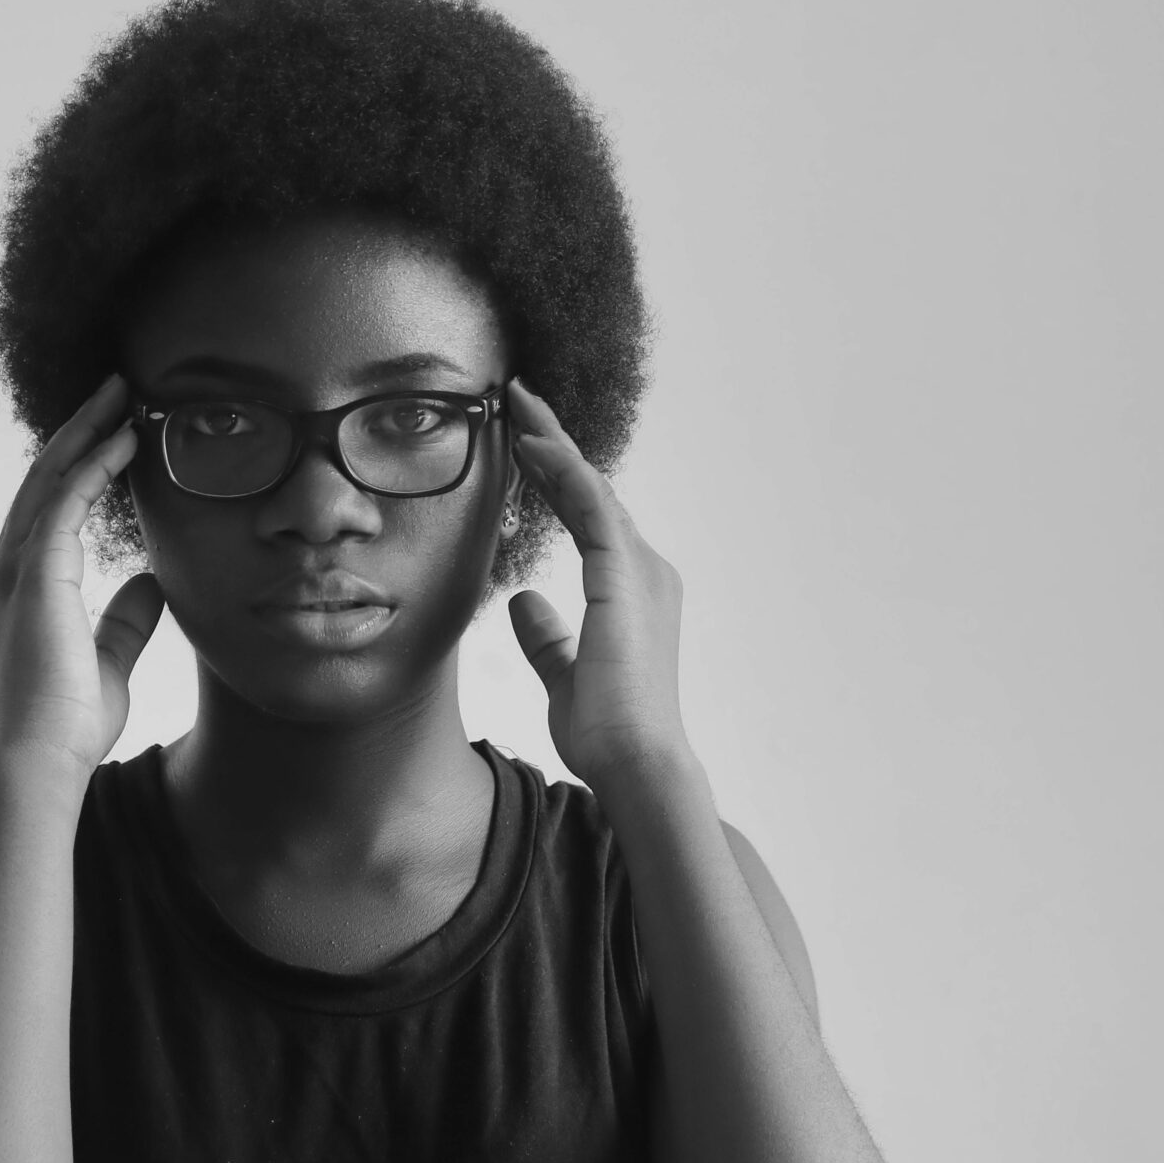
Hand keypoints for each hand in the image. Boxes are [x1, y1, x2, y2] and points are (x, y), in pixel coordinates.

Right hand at [0, 375, 164, 777]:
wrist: (44, 756)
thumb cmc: (71, 723)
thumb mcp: (109, 660)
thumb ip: (125, 619)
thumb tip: (153, 582)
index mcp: (17, 590)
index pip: (48, 511)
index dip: (80, 468)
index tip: (116, 436)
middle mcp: (4, 571)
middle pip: (43, 481)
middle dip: (79, 431)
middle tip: (116, 391)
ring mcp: (12, 569)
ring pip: (50, 479)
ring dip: (86, 433)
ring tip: (122, 395)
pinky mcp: (34, 574)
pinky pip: (65, 502)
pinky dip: (94, 467)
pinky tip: (124, 442)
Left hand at [505, 379, 694, 795]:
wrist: (637, 762)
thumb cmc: (608, 732)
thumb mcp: (564, 675)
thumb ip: (546, 636)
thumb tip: (522, 603)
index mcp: (633, 592)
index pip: (589, 518)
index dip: (556, 478)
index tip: (523, 447)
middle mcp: (646, 571)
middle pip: (592, 490)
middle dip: (554, 443)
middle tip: (518, 400)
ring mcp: (640, 569)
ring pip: (591, 485)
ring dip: (553, 441)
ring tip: (517, 403)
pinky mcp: (624, 574)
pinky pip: (590, 505)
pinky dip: (561, 469)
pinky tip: (531, 443)